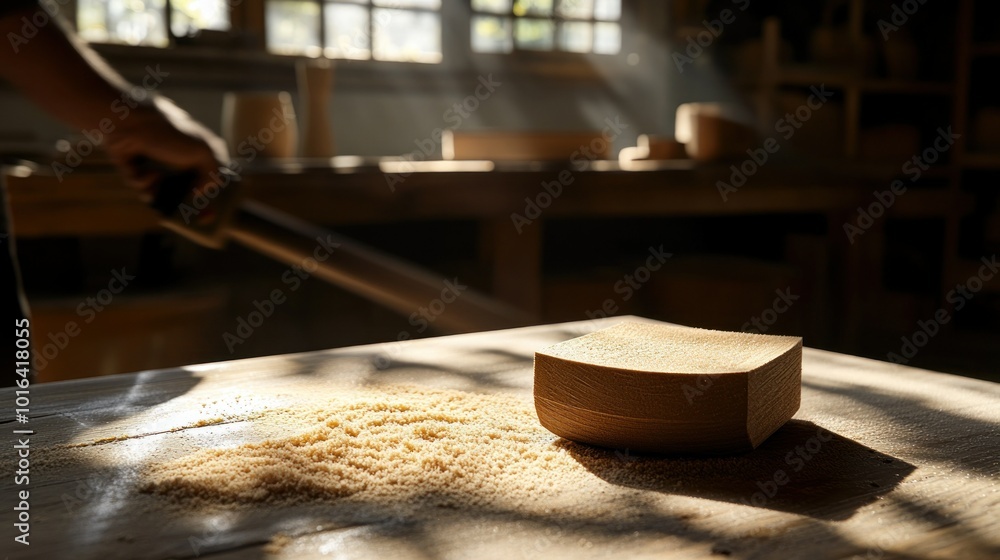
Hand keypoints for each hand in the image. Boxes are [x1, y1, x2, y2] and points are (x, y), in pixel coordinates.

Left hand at [103, 96, 229, 201]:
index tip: (207, 216)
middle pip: (183, 192)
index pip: (209, 181)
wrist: (130, 125)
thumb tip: (200, 192)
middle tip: (179, 209)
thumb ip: (212, 174)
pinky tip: (143, 170)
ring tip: (155, 177)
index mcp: (197, 155)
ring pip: (161, 192)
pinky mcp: (137, 169)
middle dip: (180, 200)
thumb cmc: (169, 135)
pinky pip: (141, 187)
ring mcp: (158, 165)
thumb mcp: (202, 152)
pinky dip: (142, 181)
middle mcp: (179, 161)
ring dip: (158, 189)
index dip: (209, 200)